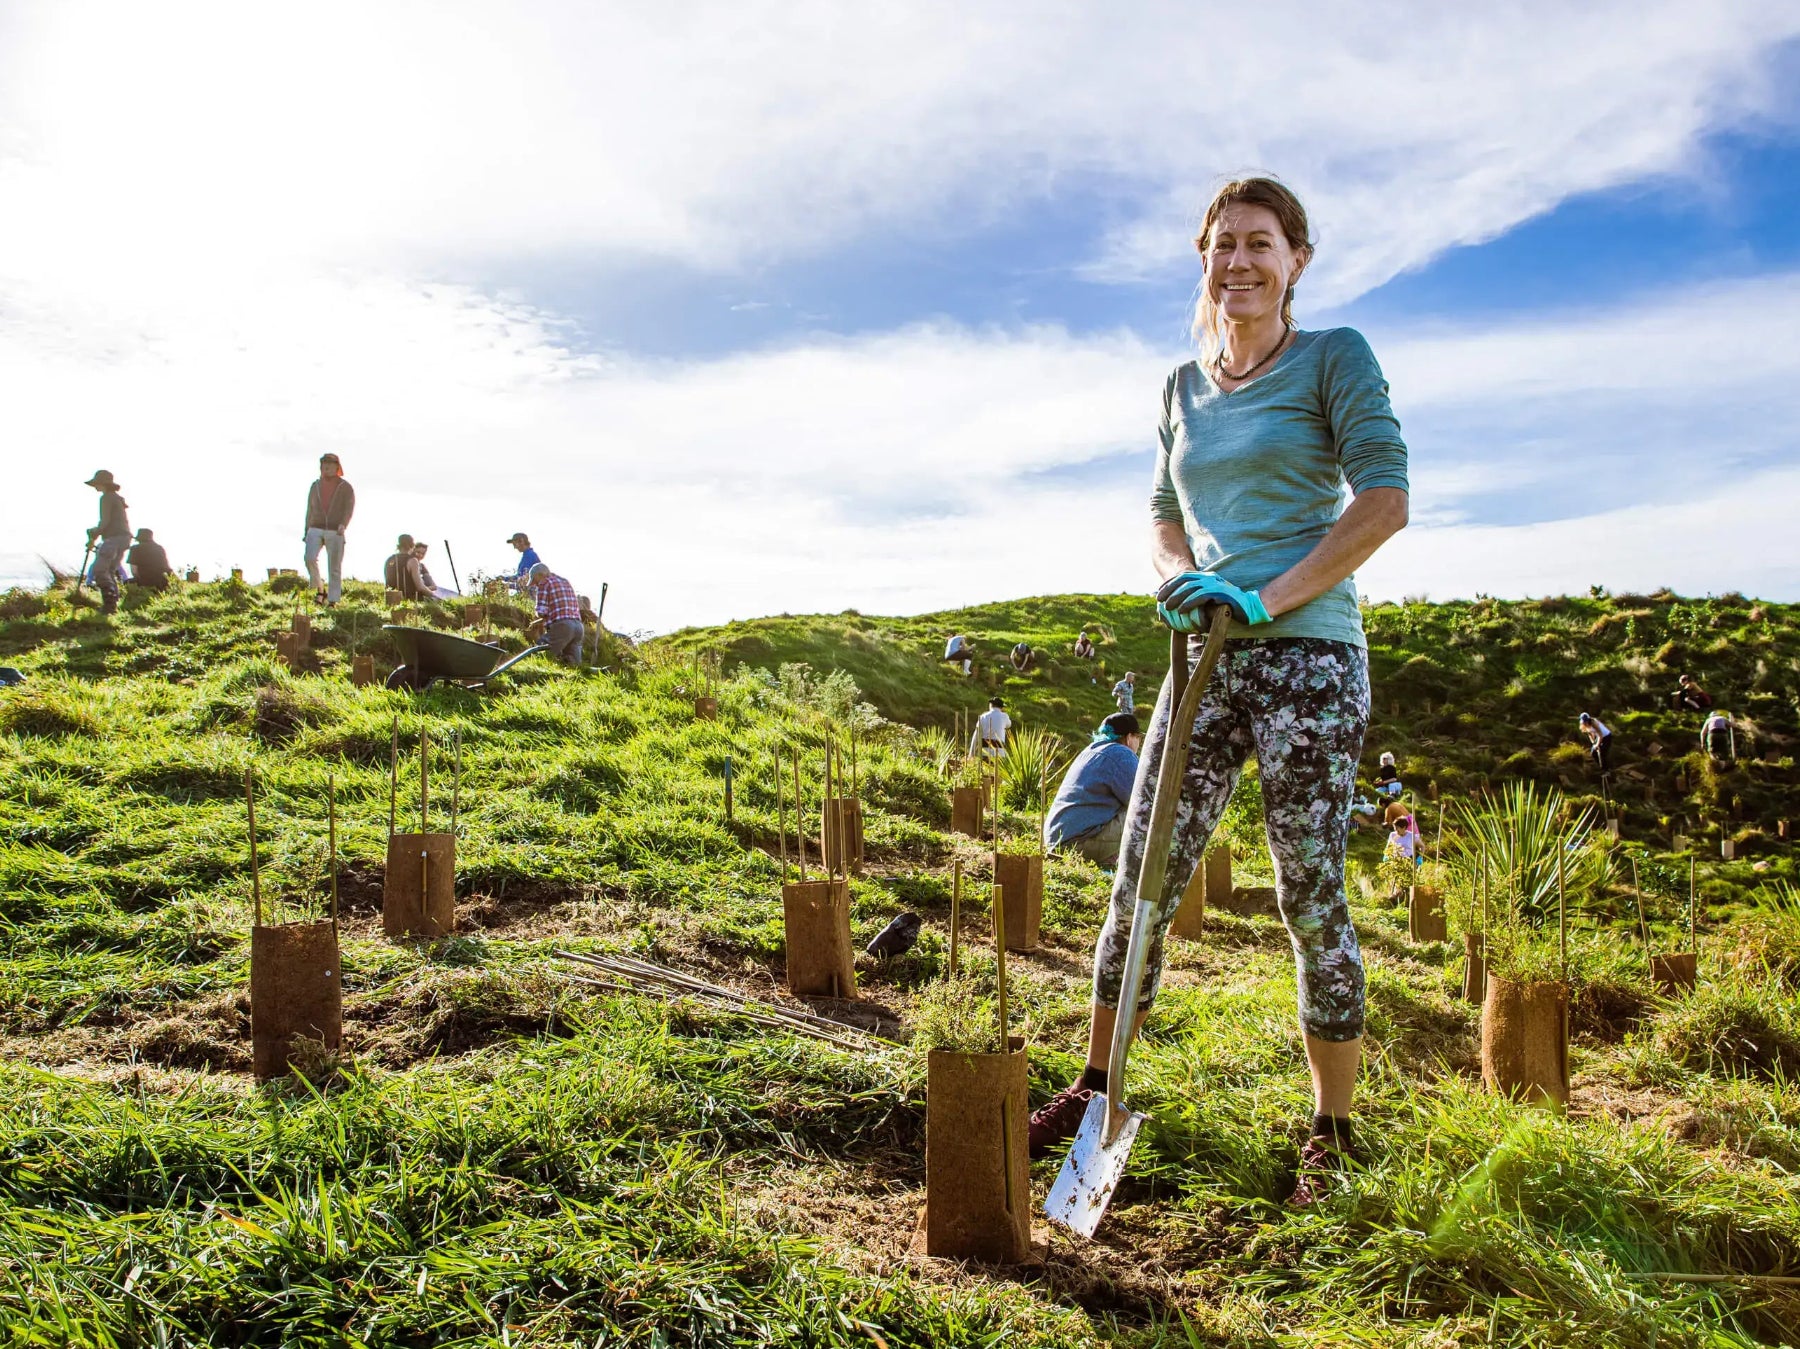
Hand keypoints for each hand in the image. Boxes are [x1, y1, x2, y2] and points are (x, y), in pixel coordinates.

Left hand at [1155, 570, 1269, 627]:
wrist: (1250, 607)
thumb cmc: (1228, 606)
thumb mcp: (1210, 599)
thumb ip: (1197, 597)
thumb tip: (1179, 603)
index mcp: (1206, 576)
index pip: (1184, 576)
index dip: (1170, 584)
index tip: (1159, 593)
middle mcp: (1210, 577)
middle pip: (1184, 580)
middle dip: (1170, 590)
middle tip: (1159, 600)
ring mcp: (1215, 584)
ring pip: (1190, 588)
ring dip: (1177, 597)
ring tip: (1167, 607)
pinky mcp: (1220, 593)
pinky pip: (1201, 597)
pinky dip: (1189, 603)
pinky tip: (1181, 610)